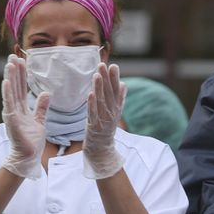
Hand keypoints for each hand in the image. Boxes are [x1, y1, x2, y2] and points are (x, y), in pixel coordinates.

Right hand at [1, 54, 48, 179]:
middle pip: (15, 86)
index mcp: (21, 108)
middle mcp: (14, 109)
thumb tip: (45, 93)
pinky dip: (7, 92)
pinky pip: (9, 103)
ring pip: (11, 91)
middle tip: (13, 55)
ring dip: (10, 77)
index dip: (22, 74)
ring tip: (10, 63)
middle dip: (14, 70)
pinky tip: (6, 81)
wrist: (28, 157)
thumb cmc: (32, 141)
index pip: (21, 87)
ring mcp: (11, 114)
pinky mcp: (11, 120)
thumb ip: (41, 107)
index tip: (22, 60)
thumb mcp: (40, 120)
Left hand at [82, 63, 125, 179]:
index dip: (115, 78)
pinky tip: (90, 94)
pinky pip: (93, 113)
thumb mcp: (116, 112)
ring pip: (101, 101)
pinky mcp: (94, 126)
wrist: (102, 149)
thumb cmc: (107, 127)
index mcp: (116, 107)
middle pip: (109, 93)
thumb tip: (123, 83)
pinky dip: (92, 104)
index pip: (116, 90)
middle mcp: (111, 112)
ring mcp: (103, 119)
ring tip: (97, 75)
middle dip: (106, 79)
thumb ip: (119, 98)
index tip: (114, 65)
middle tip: (103, 65)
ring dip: (99, 88)